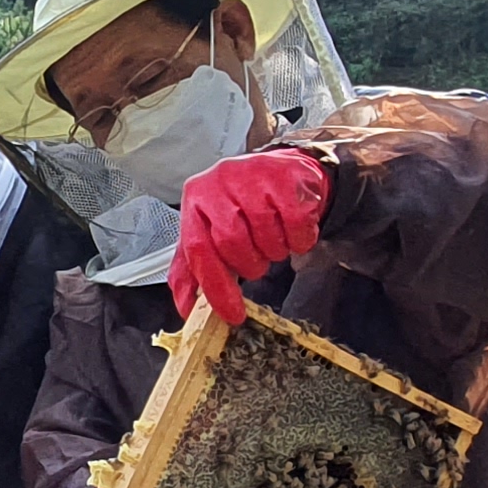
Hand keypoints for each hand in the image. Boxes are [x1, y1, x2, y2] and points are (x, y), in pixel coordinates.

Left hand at [168, 149, 329, 321]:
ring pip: (266, 236)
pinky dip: (300, 239)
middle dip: (250, 263)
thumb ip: (194, 269)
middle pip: (233, 244)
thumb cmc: (242, 207)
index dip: (216, 287)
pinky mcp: (286, 178)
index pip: (198, 249)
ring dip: (275, 250)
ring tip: (274, 239)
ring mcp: (253, 177)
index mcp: (195, 198)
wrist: (283, 172)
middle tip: (257, 259)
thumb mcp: (211, 232)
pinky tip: (294, 230)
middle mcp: (220, 182)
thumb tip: (187, 307)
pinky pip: (296, 225)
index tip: (233, 314)